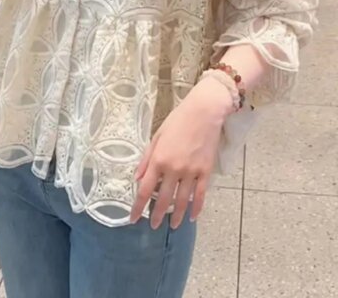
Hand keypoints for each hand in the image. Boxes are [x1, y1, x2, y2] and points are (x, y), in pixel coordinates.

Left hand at [130, 77, 233, 228]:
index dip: (138, 207)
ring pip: (182, 200)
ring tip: (172, 226)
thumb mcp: (157, 137)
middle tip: (153, 226)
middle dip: (157, 215)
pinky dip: (197, 208)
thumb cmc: (178, 121)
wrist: (204, 112)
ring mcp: (191, 172)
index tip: (133, 219)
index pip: (145, 189)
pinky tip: (192, 217)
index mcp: (159, 160)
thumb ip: (146, 159)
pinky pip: (201, 195)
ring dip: (176, 215)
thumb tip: (137, 178)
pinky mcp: (206, 171)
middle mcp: (174, 169)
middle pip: (163, 199)